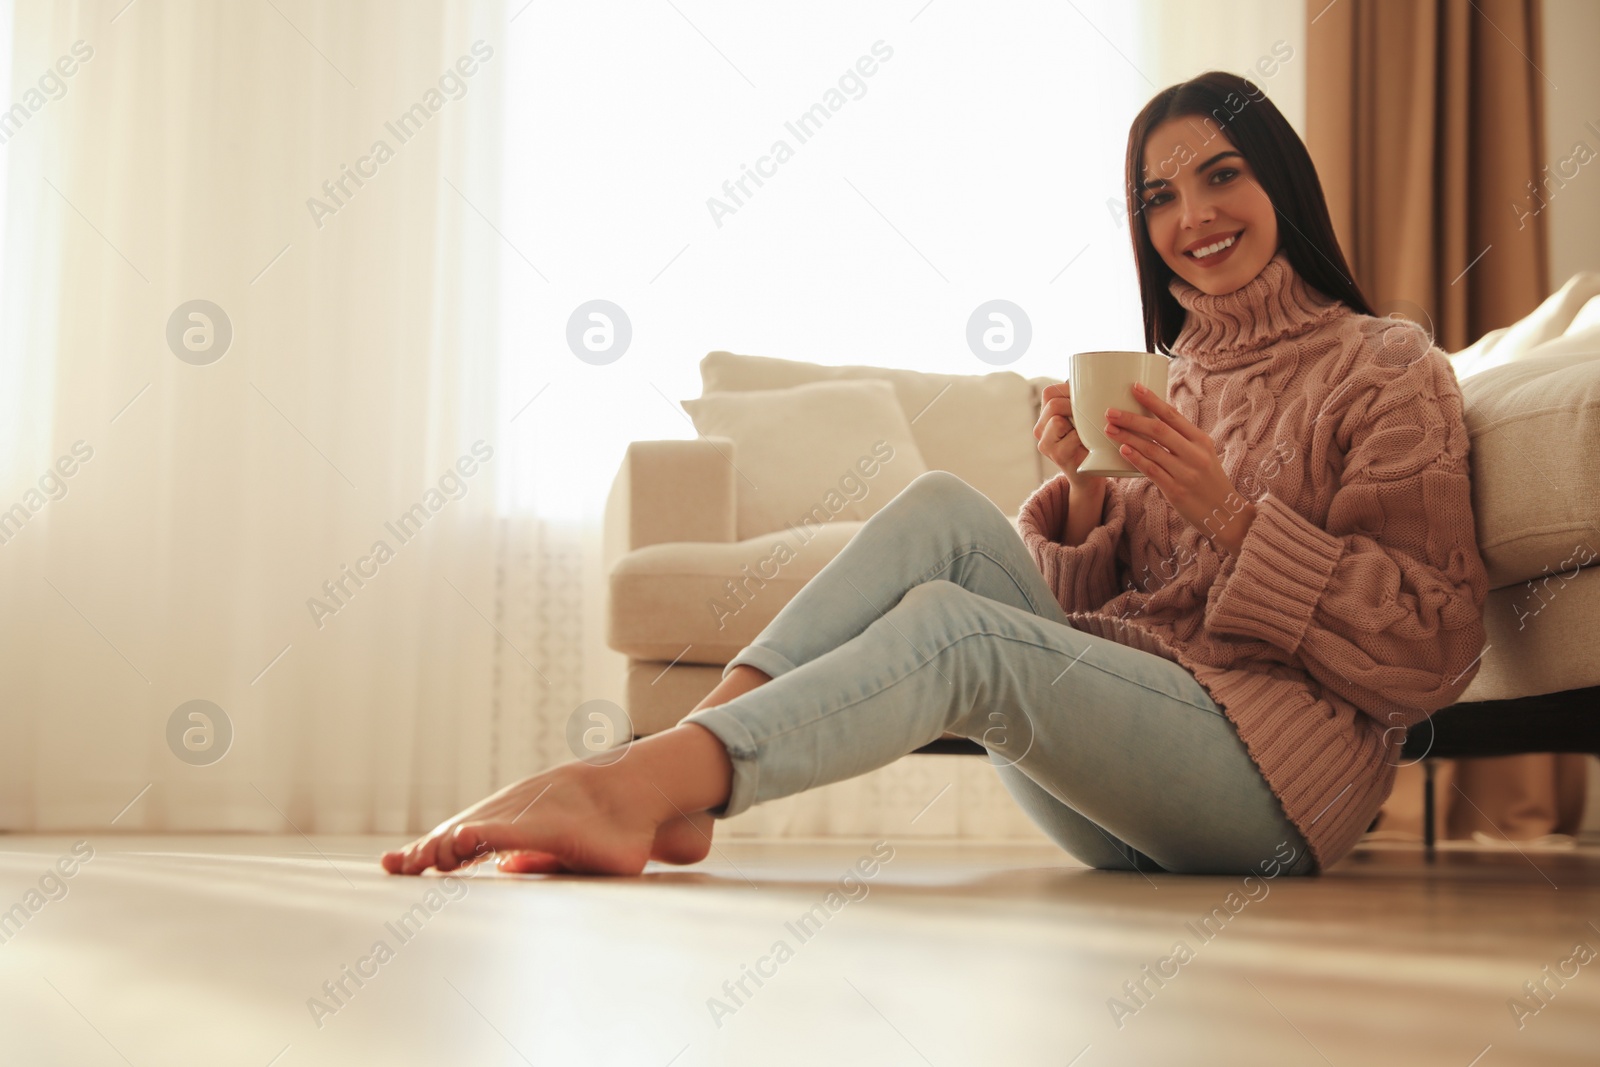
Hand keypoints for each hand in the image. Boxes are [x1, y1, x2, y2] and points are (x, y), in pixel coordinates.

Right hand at [1033, 381, 1108, 495]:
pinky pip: (1070, 437)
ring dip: (1078, 421)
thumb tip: (1096, 374)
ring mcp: (1046, 445)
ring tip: (1092, 428)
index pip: (1050, 392)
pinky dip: (1083, 437)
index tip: (1086, 396)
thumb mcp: (1084, 419)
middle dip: (1075, 404)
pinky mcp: (1057, 456)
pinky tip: (1091, 442)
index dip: (1068, 389)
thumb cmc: (1091, 443)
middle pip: (1054, 404)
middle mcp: (1040, 430)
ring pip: (1058, 419)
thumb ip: (1083, 402)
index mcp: (1045, 417)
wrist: (1091, 477)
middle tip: (1093, 412)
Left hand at [1103, 381, 1256, 554]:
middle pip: (1159, 430)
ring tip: (1110, 429)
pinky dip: (1136, 459)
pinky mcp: (1176, 491)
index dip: (1152, 400)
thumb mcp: (1203, 454)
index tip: (1134, 387)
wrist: (1225, 514)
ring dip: (1128, 437)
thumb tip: (1153, 420)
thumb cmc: (1208, 480)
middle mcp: (1195, 454)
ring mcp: (1186, 473)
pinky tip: (1123, 450)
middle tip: (1110, 411)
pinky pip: (1152, 471)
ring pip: (1152, 450)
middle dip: (1132, 419)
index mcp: (1201, 440)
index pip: (1173, 415)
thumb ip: (1182, 439)